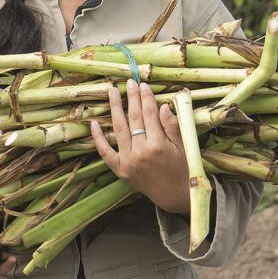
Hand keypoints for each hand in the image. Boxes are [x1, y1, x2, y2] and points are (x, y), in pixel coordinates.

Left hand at [91, 78, 190, 214]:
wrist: (173, 196)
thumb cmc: (182, 169)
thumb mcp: (183, 147)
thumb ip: (172, 126)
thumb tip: (163, 106)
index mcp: (158, 145)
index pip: (149, 114)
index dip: (146, 98)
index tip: (143, 85)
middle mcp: (141, 152)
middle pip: (134, 118)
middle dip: (131, 98)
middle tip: (129, 82)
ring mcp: (128, 161)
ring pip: (119, 129)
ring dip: (115, 108)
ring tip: (112, 92)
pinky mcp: (120, 169)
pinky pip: (105, 152)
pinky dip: (98, 138)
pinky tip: (93, 123)